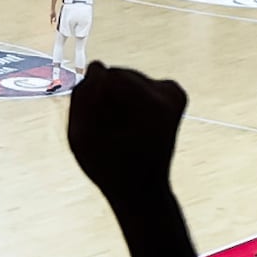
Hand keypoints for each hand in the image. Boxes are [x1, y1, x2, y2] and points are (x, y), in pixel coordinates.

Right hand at [65, 62, 187, 206]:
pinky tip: (133, 120)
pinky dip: (134, 98)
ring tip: (120, 129)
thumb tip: (97, 68)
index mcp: (142, 103)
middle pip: (116, 74)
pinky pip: (143, 83)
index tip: (98, 125)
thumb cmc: (106, 165)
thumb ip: (83, 95)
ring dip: (119, 97)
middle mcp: (161, 92)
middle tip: (109, 130)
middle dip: (106, 96)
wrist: (140, 189)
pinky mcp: (176, 95)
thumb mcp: (79, 134)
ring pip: (128, 77)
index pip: (100, 74)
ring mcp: (171, 93)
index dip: (91, 99)